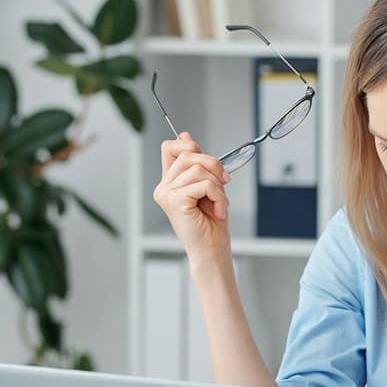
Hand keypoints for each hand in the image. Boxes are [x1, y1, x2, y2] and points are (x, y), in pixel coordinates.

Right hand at [153, 132, 230, 262]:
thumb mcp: (207, 186)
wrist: (211, 250)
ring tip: (219, 203)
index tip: (211, 166)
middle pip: (189, 153)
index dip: (190, 146)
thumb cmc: (210, 224)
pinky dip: (218, 195)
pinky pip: (204, 184)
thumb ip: (197, 163)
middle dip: (214, 166)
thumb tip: (185, 135)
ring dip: (218, 186)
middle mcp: (164, 187)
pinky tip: (218, 210)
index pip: (170, 147)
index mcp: (170, 182)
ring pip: (199, 169)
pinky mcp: (175, 201)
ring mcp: (167, 194)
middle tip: (223, 186)